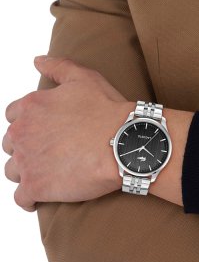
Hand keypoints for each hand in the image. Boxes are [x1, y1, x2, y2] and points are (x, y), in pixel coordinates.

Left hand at [3, 56, 133, 210]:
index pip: (14, 117)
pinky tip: (38, 199)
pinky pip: (21, 199)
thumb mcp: (84, 78)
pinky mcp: (36, 187)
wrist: (123, 144)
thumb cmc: (108, 112)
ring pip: (14, 171)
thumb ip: (57, 66)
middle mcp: (22, 133)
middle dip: (26, 149)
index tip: (43, 133)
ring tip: (46, 176)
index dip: (28, 126)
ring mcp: (27, 162)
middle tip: (49, 155)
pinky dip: (27, 200)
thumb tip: (37, 60)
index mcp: (31, 107)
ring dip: (26, 173)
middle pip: (12, 145)